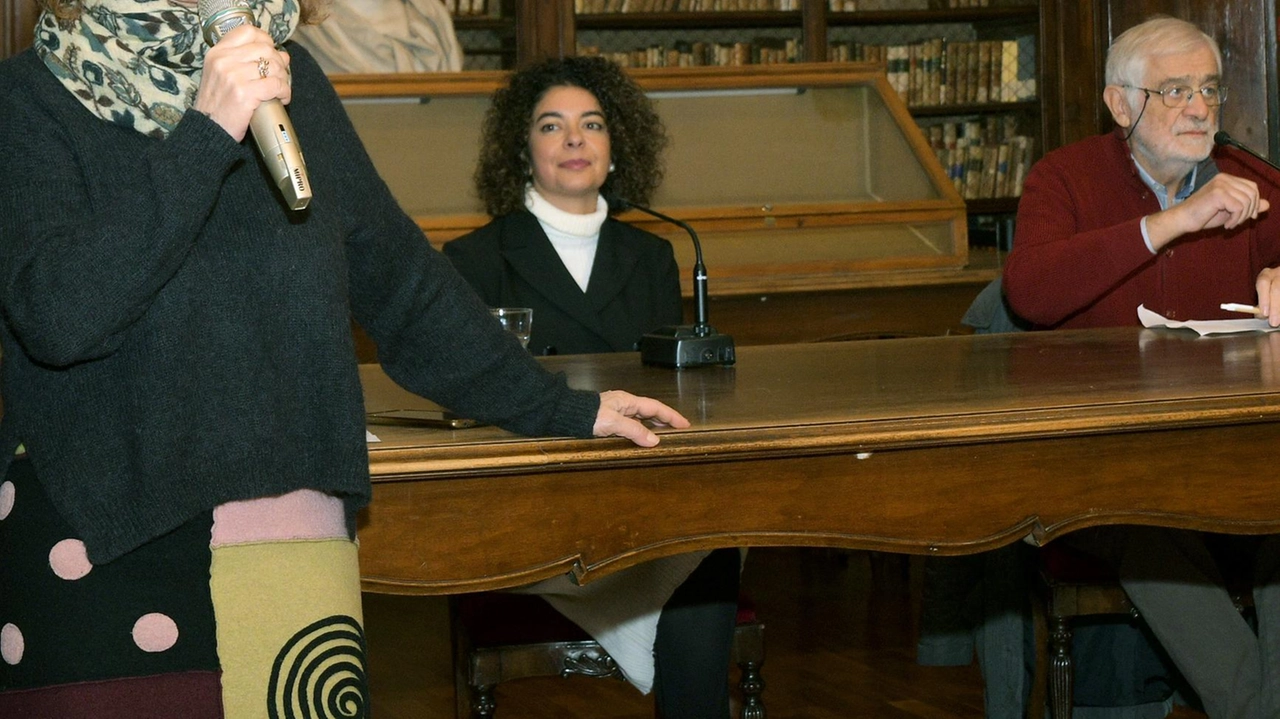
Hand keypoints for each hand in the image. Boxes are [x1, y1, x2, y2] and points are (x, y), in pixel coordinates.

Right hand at [192, 25, 291, 141]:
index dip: (265, 40)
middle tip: (279, 77)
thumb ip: (247, 62)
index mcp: (217, 52)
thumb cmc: (218, 104)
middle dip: (279, 63)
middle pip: (265, 48)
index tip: (271, 53)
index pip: (248, 31)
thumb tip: (283, 54)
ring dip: (283, 79)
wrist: (208, 129)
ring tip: (280, 89)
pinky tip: (282, 99)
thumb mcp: (223, 75)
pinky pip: (276, 85)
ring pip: (274, 66)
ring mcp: (234, 76)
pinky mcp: (245, 93)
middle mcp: (224, 60)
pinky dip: (284, 92)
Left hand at [593, 390, 689, 446]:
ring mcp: (617, 411)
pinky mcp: (609, 420)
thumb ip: (634, 431)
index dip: (671, 416)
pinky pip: (632, 423)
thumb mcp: (614, 423)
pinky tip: (641, 437)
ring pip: (641, 417)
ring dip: (653, 425)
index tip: (685, 424)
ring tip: (664, 433)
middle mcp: (624, 404)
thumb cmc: (587, 415)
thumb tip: (653, 440)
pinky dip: (641, 430)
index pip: (656, 407)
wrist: (566, 414)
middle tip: (678, 429)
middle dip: (665, 419)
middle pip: (650, 411)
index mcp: (628, 401)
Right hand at [1146, 173, 1269, 250]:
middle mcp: (1224, 178)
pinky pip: (1239, 207)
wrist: (1182, 220)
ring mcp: (1221, 184)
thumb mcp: (1229, 211)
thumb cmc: (1202, 216)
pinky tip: (1226, 225)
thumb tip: (1267, 204)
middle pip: (1252, 192)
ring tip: (1230, 224)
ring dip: (1242, 217)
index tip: (1247, 217)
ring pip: (1247, 200)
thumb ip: (1247, 206)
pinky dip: (1236, 219)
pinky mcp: (1218, 193)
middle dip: (1250, 210)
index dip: (1254, 202)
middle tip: (1237, 222)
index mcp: (1226, 179)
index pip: (1252, 187)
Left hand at [1256, 266, 1279, 325]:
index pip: (1263, 283)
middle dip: (1275, 307)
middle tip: (1273, 322)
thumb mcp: (1264, 291)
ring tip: (1279, 321)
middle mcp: (1278, 273)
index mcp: (1266, 274)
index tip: (1264, 313)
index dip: (1263, 299)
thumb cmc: (1271, 289)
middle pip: (1276, 289)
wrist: (1279, 281)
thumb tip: (1260, 315)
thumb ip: (1261, 301)